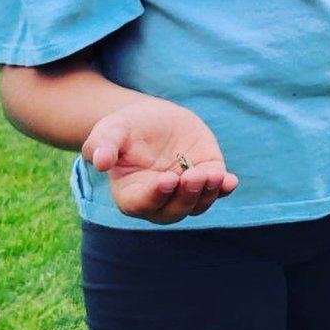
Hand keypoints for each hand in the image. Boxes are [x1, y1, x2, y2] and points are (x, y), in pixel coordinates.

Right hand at [82, 100, 237, 223]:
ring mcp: (185, 190)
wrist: (154, 117)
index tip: (167, 180)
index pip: (142, 204)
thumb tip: (100, 162)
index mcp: (131, 194)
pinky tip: (230, 181)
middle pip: (173, 211)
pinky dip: (225, 188)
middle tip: (193, 176)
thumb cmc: (126, 128)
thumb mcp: (110, 131)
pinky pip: (217, 190)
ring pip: (197, 204)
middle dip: (185, 197)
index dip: (155, 195)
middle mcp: (160, 199)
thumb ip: (102, 145)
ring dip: (206, 193)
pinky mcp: (206, 176)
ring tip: (213, 175)